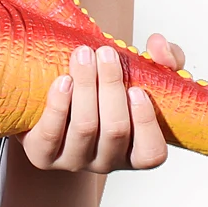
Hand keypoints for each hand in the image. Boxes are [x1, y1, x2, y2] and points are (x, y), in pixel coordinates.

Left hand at [18, 33, 184, 172]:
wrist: (54, 102)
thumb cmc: (105, 90)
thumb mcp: (140, 75)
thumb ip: (164, 60)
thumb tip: (159, 45)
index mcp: (134, 150)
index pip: (151, 153)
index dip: (146, 123)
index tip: (137, 89)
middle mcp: (106, 161)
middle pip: (115, 131)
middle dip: (111, 87)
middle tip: (105, 52)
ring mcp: (74, 160)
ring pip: (84, 129)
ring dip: (86, 87)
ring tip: (83, 55)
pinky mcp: (43, 156)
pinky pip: (51, 135)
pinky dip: (58, 105)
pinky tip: (63, 80)